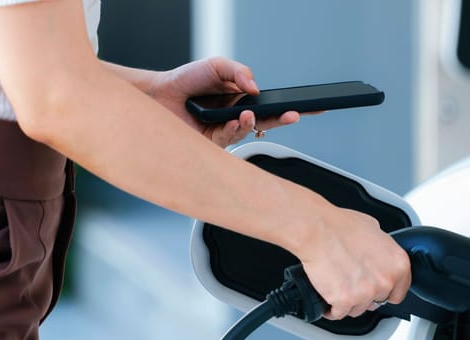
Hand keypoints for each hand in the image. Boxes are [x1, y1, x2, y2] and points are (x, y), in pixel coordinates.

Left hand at [148, 57, 301, 147]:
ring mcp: (226, 131)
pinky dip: (232, 129)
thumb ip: (240, 72)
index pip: (271, 105)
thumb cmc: (187, 80)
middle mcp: (237, 117)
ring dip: (251, 123)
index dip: (290, 107)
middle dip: (282, 120)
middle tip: (293, 115)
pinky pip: (229, 139)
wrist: (161, 94)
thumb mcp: (218, 66)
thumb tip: (255, 87)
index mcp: (242, 100)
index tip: (309, 106)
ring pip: (248, 132)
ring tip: (248, 114)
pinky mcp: (213, 143)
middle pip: (267, 122)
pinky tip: (232, 121)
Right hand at [296, 208, 410, 319]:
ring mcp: (365, 293)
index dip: (384, 291)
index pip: (399, 292)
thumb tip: (377, 252)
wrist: (317, 231)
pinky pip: (338, 313)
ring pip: (357, 309)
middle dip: (364, 294)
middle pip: (377, 301)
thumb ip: (381, 247)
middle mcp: (384, 280)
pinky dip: (331, 309)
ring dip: (347, 302)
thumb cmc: (339, 226)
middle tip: (352, 282)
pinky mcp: (344, 300)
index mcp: (397, 264)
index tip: (376, 290)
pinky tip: (327, 298)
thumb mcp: (372, 228)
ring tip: (336, 287)